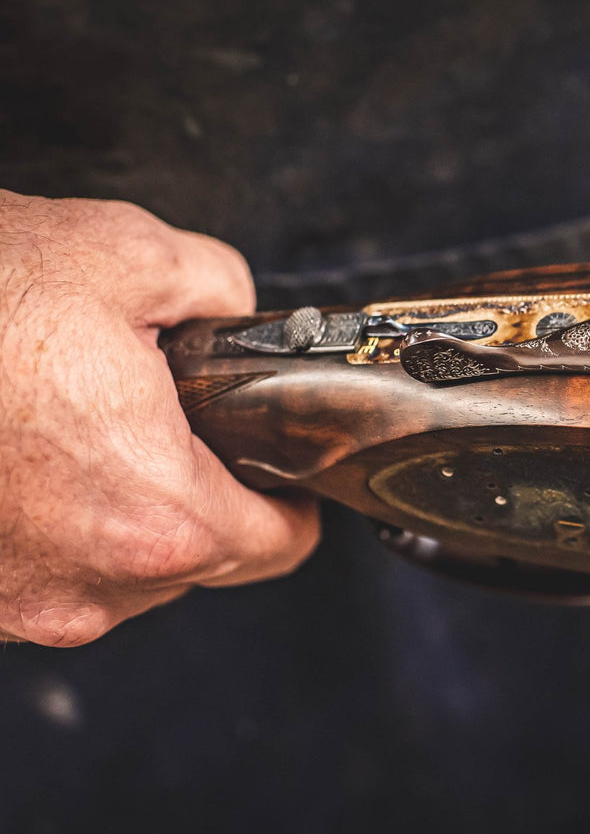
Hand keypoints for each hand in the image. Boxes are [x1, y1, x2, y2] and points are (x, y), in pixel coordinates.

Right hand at [0, 193, 318, 645]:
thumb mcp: (126, 255)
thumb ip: (218, 289)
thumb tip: (234, 309)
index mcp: (156, 514)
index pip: (279, 544)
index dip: (293, 499)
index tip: (285, 472)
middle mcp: (88, 582)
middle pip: (200, 560)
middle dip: (202, 491)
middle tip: (175, 423)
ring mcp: (16, 602)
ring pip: (116, 572)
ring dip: (117, 509)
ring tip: (77, 424)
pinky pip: (41, 570)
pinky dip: (47, 521)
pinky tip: (22, 452)